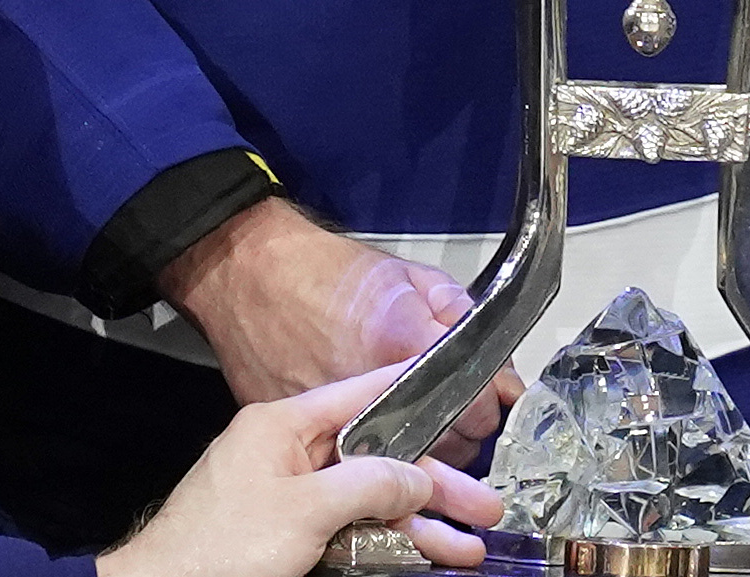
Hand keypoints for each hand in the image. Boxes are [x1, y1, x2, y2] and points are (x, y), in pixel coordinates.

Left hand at [104, 363, 504, 576]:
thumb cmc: (217, 549)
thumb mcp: (305, 509)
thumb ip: (369, 484)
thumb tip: (415, 479)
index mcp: (283, 426)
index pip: (363, 393)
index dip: (415, 391)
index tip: (462, 389)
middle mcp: (287, 456)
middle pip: (376, 461)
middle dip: (433, 486)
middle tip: (483, 506)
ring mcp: (286, 500)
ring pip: (367, 504)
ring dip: (418, 525)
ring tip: (468, 548)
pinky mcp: (285, 539)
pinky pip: (346, 534)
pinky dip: (385, 545)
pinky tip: (424, 557)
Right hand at [162, 201, 520, 454]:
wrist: (248, 274)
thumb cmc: (325, 272)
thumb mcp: (409, 276)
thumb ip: (460, 320)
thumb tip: (501, 375)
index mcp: (401, 346)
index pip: (472, 409)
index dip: (488, 409)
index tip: (489, 403)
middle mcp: (367, 395)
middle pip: (442, 451)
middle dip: (462, 446)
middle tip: (461, 426)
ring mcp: (329, 424)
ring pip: (398, 475)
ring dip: (420, 471)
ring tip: (423, 450)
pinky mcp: (296, 444)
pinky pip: (347, 477)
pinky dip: (366, 473)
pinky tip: (373, 453)